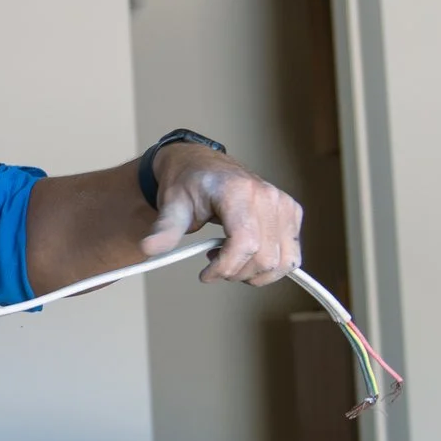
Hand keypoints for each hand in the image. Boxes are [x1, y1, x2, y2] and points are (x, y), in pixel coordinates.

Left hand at [139, 144, 304, 286]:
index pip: (245, 244)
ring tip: (229, 258)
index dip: (225, 267)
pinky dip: (270, 266)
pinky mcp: (292, 213)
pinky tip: (246, 254)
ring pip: (283, 262)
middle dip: (236, 273)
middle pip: (264, 258)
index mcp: (238, 191)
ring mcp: (284, 204)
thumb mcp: (172, 205)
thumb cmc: (187, 183)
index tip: (205, 274)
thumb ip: (165, 229)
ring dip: (255, 273)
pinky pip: (291, 256)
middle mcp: (268, 196)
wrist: (200, 165)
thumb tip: (148, 249)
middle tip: (214, 266)